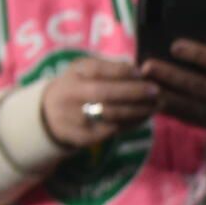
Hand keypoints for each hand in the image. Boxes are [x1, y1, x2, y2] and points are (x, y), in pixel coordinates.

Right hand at [39, 58, 158, 150]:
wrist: (49, 113)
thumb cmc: (78, 85)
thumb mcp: (85, 69)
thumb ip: (109, 68)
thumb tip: (140, 71)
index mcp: (73, 75)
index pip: (97, 70)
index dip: (121, 71)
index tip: (141, 72)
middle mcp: (70, 95)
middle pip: (103, 93)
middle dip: (133, 92)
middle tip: (156, 90)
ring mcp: (74, 118)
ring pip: (111, 115)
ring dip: (138, 111)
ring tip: (156, 105)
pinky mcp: (82, 137)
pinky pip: (112, 131)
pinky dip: (132, 124)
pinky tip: (143, 117)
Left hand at [142, 35, 205, 142]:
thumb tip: (205, 36)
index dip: (197, 54)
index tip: (174, 45)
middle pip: (201, 86)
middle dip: (171, 76)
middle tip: (146, 66)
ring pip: (193, 107)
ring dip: (165, 96)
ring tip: (144, 85)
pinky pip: (192, 120)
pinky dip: (172, 111)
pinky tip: (153, 102)